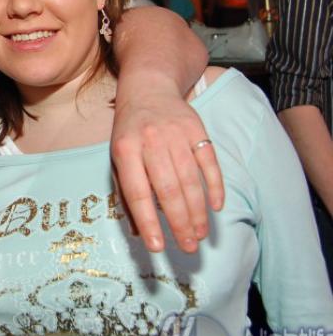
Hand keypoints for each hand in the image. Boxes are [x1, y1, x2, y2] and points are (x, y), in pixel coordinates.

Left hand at [111, 79, 223, 253]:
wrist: (148, 89)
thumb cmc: (130, 132)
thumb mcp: (118, 157)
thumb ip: (127, 192)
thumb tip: (138, 231)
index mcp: (125, 150)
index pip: (137, 192)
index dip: (148, 221)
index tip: (158, 246)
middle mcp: (150, 141)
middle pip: (168, 189)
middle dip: (179, 222)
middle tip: (188, 247)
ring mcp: (175, 134)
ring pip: (190, 179)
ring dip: (198, 211)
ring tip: (200, 234)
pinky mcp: (197, 129)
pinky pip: (209, 162)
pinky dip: (215, 186)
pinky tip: (216, 206)